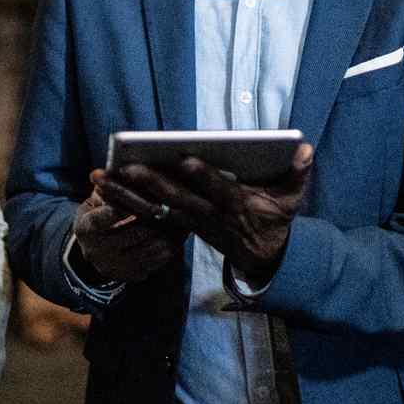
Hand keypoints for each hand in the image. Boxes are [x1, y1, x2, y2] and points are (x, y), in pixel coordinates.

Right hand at [69, 174, 182, 285]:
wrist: (97, 247)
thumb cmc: (100, 213)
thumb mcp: (96, 200)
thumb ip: (104, 187)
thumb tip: (101, 172)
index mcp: (85, 228)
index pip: (99, 221)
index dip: (117, 211)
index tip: (135, 201)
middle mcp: (95, 251)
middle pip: (128, 236)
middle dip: (149, 222)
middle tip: (167, 209)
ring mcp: (111, 266)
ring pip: (143, 252)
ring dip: (162, 237)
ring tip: (176, 223)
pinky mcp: (126, 276)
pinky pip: (151, 266)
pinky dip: (165, 253)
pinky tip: (175, 240)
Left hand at [101, 144, 311, 287]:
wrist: (261, 256)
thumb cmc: (274, 219)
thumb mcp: (291, 200)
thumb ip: (297, 174)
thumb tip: (304, 147)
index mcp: (235, 205)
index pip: (218, 190)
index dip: (203, 177)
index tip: (187, 160)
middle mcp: (208, 215)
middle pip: (176, 199)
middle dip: (150, 184)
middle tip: (126, 167)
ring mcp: (189, 222)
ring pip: (154, 208)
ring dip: (125, 195)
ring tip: (99, 178)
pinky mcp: (177, 225)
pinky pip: (147, 214)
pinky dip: (124, 203)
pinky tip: (101, 189)